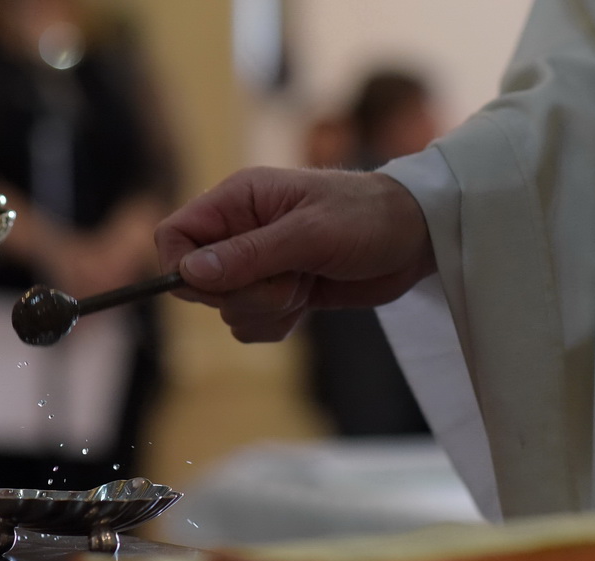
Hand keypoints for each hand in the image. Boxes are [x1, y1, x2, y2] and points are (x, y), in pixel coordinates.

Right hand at [154, 167, 435, 341]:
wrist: (418, 238)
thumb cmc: (369, 218)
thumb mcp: (309, 234)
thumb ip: (249, 254)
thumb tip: (189, 273)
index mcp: (239, 201)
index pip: (176, 236)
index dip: (184, 267)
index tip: (220, 285)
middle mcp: (241, 231)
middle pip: (199, 282)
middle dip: (243, 295)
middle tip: (289, 281)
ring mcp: (259, 265)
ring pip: (228, 309)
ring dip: (267, 310)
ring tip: (306, 285)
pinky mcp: (279, 293)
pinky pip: (252, 325)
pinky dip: (278, 323)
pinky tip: (310, 303)